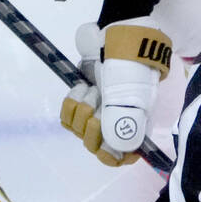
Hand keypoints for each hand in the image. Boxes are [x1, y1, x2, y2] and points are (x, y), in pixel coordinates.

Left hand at [59, 18, 170, 166]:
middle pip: (94, 146)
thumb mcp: (133, 99)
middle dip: (94, 123)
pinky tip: (84, 88)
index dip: (110, 154)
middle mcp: (114, 128)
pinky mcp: (79, 104)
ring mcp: (95, 115)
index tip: (106, 140)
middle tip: (101, 102)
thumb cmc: (130, 70)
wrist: (114, 42)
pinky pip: (66, 117)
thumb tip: (114, 149)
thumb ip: (124, 126)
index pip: (119, 159)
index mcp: (133, 131)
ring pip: (78, 131)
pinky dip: (72, 101)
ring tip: (95, 89)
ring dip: (84, 107)